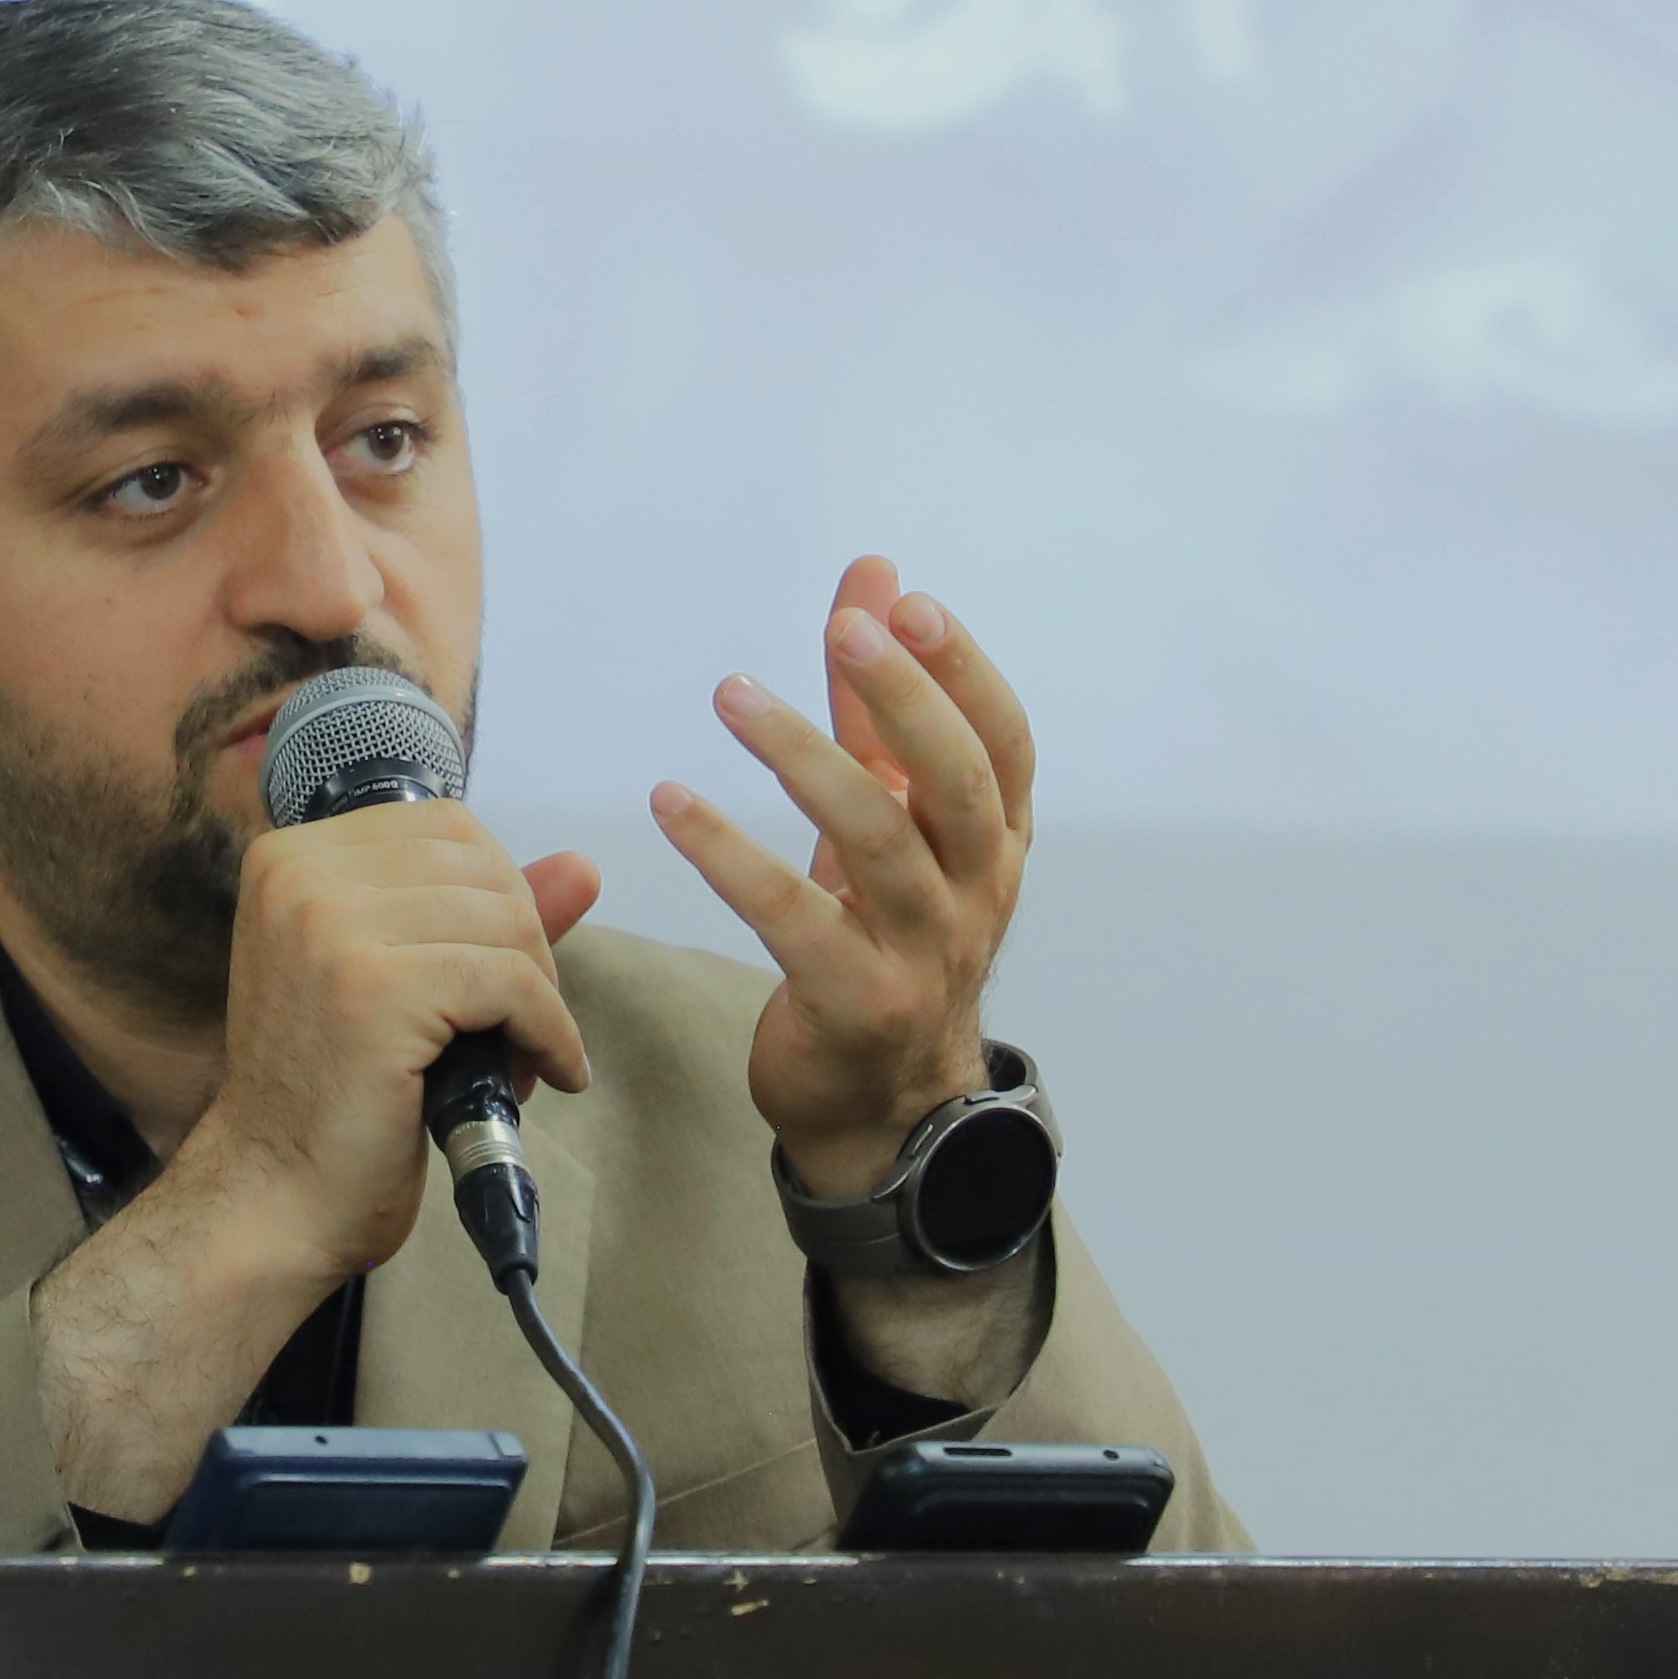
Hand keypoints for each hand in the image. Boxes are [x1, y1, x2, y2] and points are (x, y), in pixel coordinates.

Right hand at [173, 799, 598, 1286]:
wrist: (273, 1197)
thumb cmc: (332, 1097)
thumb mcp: (401, 981)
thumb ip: (484, 916)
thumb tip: (583, 865)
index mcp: (291, 858)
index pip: (447, 826)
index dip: (499, 895)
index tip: (501, 970)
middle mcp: (300, 875)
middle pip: (482, 866)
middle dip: (525, 944)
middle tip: (518, 1023)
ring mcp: (331, 926)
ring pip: (506, 921)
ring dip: (541, 994)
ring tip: (522, 1056)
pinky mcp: (374, 988)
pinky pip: (511, 982)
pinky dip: (551, 1032)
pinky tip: (549, 1076)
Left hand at [649, 558, 1033, 1190]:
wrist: (882, 1103)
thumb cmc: (884, 935)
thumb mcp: (891, 820)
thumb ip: (878, 706)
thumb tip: (874, 576)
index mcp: (992, 843)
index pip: (1004, 746)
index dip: (965, 673)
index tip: (911, 605)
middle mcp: (974, 895)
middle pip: (954, 786)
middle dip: (906, 700)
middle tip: (846, 629)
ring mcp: (921, 955)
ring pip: (877, 844)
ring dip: (804, 759)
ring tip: (732, 693)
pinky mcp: (855, 1004)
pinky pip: (792, 919)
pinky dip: (730, 857)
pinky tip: (673, 804)